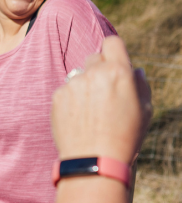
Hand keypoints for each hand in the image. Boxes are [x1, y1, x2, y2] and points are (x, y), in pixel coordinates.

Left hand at [51, 36, 151, 165]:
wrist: (95, 160)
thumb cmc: (125, 136)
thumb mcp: (144, 110)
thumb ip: (140, 84)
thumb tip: (133, 70)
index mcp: (118, 72)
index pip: (112, 43)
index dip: (114, 50)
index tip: (114, 60)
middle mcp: (93, 73)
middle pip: (94, 57)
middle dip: (100, 70)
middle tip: (105, 93)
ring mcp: (72, 84)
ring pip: (79, 75)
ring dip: (85, 85)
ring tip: (92, 111)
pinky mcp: (57, 96)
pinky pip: (66, 90)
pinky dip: (72, 99)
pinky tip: (79, 118)